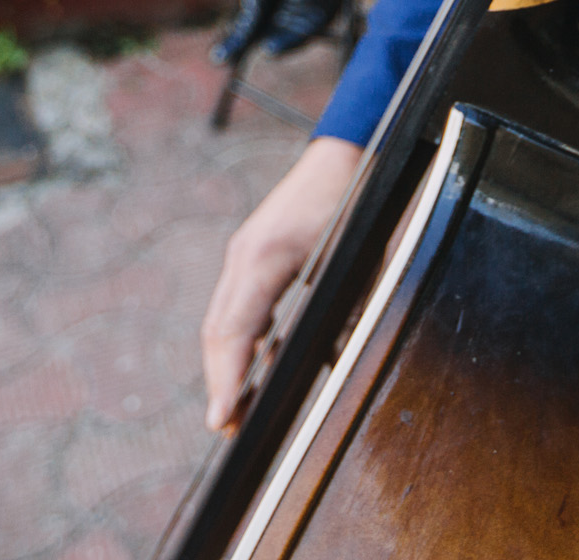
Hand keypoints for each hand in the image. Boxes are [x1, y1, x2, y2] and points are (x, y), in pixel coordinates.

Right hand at [202, 136, 363, 430]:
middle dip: (220, 382)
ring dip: (228, 363)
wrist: (344, 152)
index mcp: (265, 258)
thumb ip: (344, 313)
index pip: (233, 332)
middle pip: (218, 331)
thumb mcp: (360, 261)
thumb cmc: (356, 202)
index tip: (221, 419)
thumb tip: (331, 361)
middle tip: (226, 426)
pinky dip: (243, 338)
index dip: (226, 381)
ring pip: (223, 319)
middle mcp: (243, 255)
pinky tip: (261, 364)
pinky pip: (237, 303)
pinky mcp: (251, 251)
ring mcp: (243, 252)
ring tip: (238, 408)